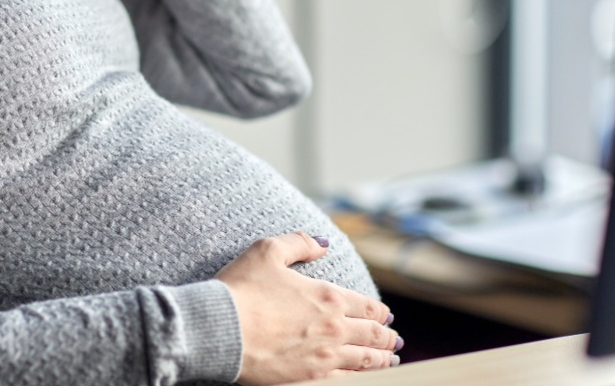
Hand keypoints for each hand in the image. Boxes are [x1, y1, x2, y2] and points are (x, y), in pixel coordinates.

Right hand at [215, 232, 400, 384]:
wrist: (220, 330)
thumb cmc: (240, 289)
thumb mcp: (267, 252)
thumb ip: (299, 244)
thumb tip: (323, 243)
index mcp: (327, 296)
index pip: (366, 306)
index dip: (380, 311)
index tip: (386, 315)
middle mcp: (333, 328)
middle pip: (372, 335)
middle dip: (386, 336)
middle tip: (394, 339)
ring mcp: (324, 357)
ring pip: (365, 360)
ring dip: (382, 359)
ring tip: (389, 360)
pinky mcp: (310, 378)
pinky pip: (347, 380)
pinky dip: (362, 378)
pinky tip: (365, 377)